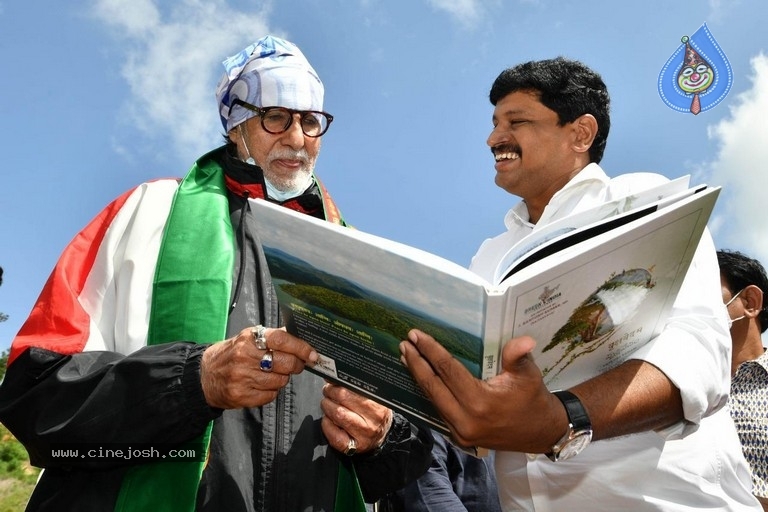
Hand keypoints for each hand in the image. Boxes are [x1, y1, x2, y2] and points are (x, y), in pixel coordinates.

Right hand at [201, 327, 317, 408]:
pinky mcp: (241, 396)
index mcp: (249, 338)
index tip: (312, 354)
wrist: (204, 376)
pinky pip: (270, 395)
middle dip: (296, 365)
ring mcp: (242, 377)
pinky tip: (262, 385)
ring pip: (280, 381)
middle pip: (285, 363)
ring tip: (273, 374)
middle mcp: (244, 356)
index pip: (282, 340)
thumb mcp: (248, 338)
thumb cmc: (232, 354)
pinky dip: (271, 391)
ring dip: (282, 379)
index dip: (300, 347)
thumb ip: (273, 337)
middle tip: (296, 365)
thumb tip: (301, 336)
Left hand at [320, 382, 392, 454]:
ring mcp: (364, 434)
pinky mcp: (354, 447)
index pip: (356, 387)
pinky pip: (334, 435)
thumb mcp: (372, 397)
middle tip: (327, 390)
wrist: (380, 436)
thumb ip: (358, 387)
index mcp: (379, 403)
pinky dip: (326, 425)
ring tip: (327, 404)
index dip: (340, 382)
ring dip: (327, 406)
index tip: (332, 379)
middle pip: (344, 398)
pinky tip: (328, 420)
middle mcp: (374, 419)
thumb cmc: (374, 413)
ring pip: (338, 414)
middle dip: (331, 392)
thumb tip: (335, 376)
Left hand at [399, 329, 564, 452]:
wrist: (541, 433)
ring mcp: (460, 433)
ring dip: (419, 377)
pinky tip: (421, 378)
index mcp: (480, 403)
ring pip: (432, 400)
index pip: (448, 370)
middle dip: (416, 363)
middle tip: (404, 343)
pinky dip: (429, 393)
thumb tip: (523, 340)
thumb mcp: (529, 374)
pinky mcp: (460, 438)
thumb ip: (518, 355)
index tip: (416, 335)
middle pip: (433, 387)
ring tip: (407, 357)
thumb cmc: (534, 400)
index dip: (431, 351)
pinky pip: (439, 411)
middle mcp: (465, 421)